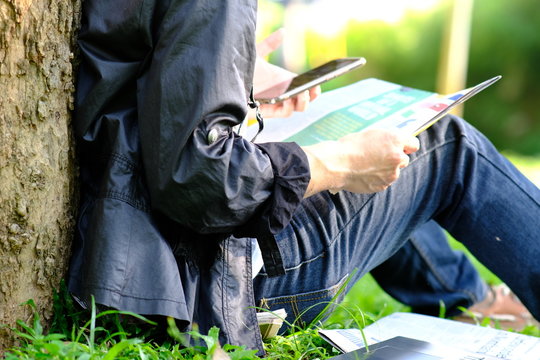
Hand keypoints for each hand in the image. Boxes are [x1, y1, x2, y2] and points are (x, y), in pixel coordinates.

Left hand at [251, 29, 319, 118]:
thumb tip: (283, 32)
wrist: (225, 82)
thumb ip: (269, 45)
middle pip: (302, 101)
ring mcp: (274, 103)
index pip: (304, 88)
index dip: (313, 89)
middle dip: (310, 97)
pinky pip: (281, 113)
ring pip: (294, 109)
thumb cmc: (242, 71)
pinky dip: (287, 108)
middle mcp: (281, 94)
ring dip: (300, 103)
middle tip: (311, 89)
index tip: (318, 83)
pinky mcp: (266, 111)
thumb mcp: (256, 55)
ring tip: (301, 94)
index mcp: (283, 82)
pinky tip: (288, 101)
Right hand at [302, 129, 419, 196]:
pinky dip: (376, 179)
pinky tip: (364, 173)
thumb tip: (395, 145)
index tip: (400, 147)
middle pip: (404, 160)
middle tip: (377, 156)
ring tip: (367, 165)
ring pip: (393, 172)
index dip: (406, 146)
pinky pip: (383, 182)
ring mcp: (391, 174)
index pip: (414, 144)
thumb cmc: (350, 146)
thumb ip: (388, 140)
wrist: (337, 164)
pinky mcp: (382, 186)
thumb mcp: (371, 134)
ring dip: (385, 170)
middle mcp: (398, 157)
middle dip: (394, 159)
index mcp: (395, 140)